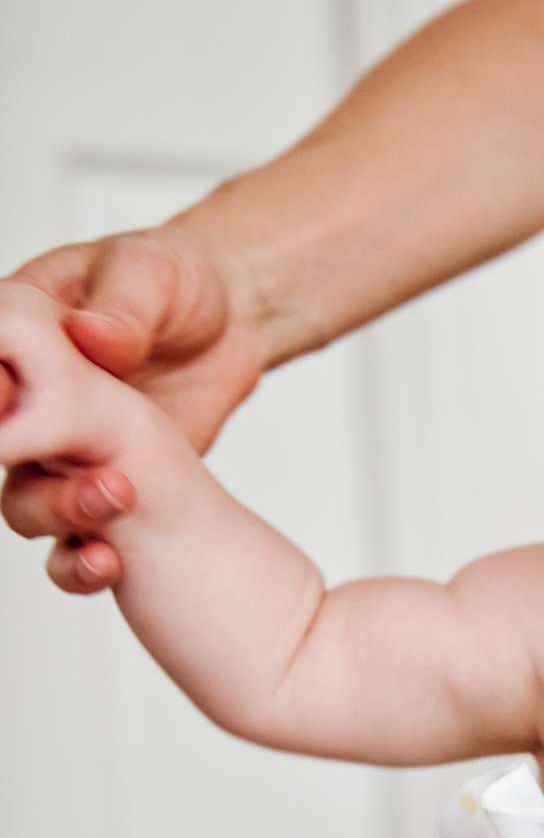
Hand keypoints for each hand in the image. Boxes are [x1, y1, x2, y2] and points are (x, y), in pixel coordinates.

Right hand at [0, 220, 262, 590]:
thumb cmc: (172, 281)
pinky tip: (110, 561)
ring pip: (23, 502)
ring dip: (59, 510)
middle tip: (41, 454)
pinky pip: (71, 540)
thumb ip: (123, 307)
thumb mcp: (151, 275)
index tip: (9, 402)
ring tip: (119, 493)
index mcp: (12, 330)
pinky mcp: (93, 491)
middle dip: (13, 454)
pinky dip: (82, 560)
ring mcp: (54, 452)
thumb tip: (93, 338)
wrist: (227, 326)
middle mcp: (21, 399)